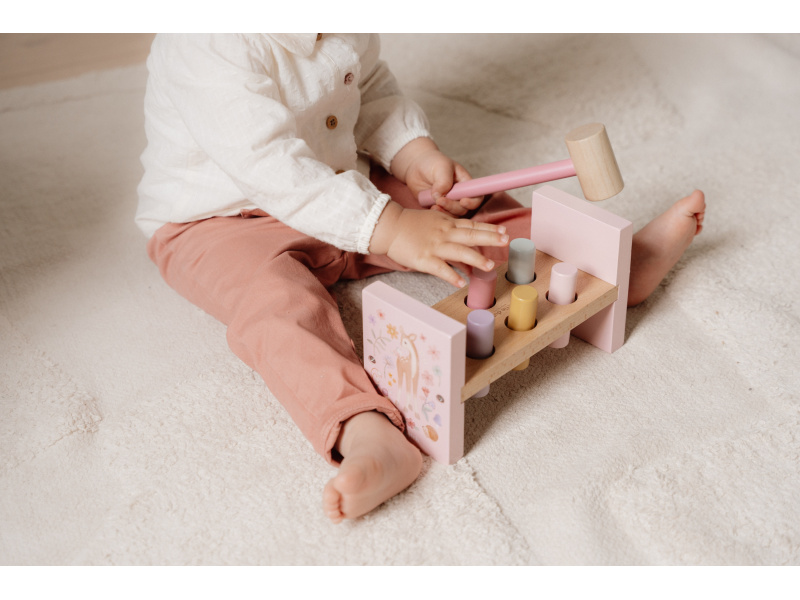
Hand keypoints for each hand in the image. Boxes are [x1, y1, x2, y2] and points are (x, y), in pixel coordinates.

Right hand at [369, 201, 508, 287]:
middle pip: (471, 235)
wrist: (388, 226)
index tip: (504, 231)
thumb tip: (463, 243)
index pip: (472, 225)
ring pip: (459, 252)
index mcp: (447, 223)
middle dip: (490, 238)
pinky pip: (440, 269)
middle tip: (507, 241)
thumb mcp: (433, 220)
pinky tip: (461, 282)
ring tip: (490, 266)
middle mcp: (444, 233)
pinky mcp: (424, 259)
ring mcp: (435, 246)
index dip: (489, 228)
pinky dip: (452, 275)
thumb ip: (449, 229)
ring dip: (476, 259)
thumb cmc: (409, 224)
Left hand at [390, 138, 481, 216]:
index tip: (462, 201)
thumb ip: (444, 181)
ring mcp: (447, 203)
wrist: (415, 166)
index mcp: (465, 184)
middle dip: (453, 207)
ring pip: (452, 215)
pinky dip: (436, 214)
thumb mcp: (441, 166)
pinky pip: (440, 216)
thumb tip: (441, 196)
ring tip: (434, 205)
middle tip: (440, 200)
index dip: (472, 202)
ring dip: (445, 213)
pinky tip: (430, 208)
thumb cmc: (432, 162)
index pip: (476, 197)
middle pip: (463, 209)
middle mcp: (458, 196)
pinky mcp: (436, 208)